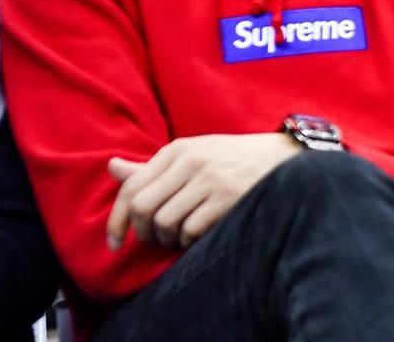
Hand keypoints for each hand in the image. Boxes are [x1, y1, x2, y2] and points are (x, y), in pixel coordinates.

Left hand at [106, 133, 299, 250]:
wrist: (282, 157)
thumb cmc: (230, 160)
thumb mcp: (191, 155)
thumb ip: (150, 167)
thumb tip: (111, 166)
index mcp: (176, 150)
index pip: (130, 187)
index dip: (116, 220)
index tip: (115, 243)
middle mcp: (190, 161)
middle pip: (143, 208)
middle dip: (142, 233)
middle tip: (155, 239)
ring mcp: (210, 179)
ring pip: (165, 223)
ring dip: (168, 240)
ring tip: (181, 236)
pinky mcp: (228, 198)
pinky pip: (191, 231)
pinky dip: (189, 242)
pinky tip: (200, 236)